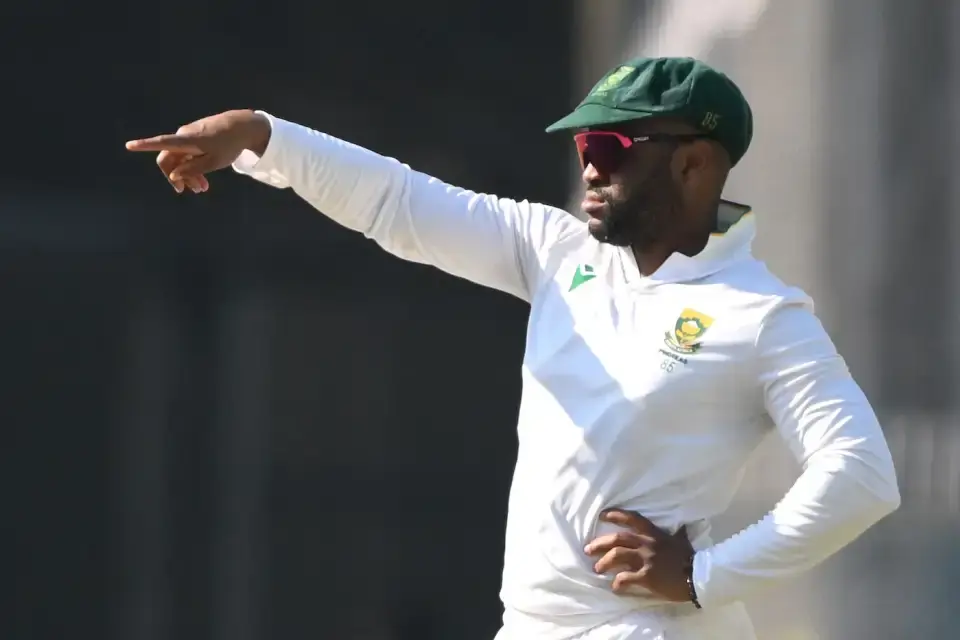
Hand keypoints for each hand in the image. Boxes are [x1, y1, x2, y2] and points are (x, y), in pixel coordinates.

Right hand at [125, 109, 271, 193]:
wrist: (243, 127)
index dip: (143, 145)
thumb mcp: (213, 162)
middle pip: (171, 159)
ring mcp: (189, 137)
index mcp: (186, 141)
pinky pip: (188, 155)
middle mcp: (183, 137)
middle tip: (194, 191)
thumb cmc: (229, 145)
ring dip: (189, 175)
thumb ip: (192, 170)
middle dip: (178, 177)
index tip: (129, 145)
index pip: (161, 143)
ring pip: (181, 159)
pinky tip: (204, 180)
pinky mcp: (195, 138)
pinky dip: (194, 167)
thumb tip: (174, 176)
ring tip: (203, 188)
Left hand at [584, 508, 694, 601]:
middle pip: (617, 539)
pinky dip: (617, 584)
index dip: (615, 515)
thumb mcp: (681, 541)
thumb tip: (683, 526)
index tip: (601, 515)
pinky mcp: (646, 577)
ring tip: (597, 569)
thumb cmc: (690, 557)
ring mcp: (646, 560)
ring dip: (604, 562)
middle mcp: (647, 544)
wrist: (698, 575)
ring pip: (617, 556)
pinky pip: (625, 579)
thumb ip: (678, 533)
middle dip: (599, 543)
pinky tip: (614, 588)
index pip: (631, 519)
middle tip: (588, 549)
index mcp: (654, 534)